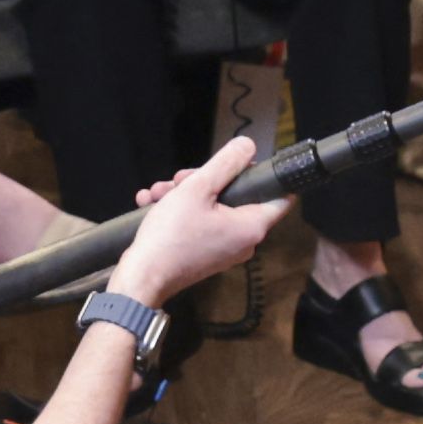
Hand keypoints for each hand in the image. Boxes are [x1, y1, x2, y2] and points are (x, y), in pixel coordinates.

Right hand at [115, 134, 283, 308]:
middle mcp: (244, 241)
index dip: (264, 174)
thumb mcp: (197, 188)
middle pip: (237, 196)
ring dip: (185, 193)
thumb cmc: (170, 236)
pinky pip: (200, 223)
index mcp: (251, 227)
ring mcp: (224, 249)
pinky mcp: (205, 254)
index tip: (241, 162)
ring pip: (213, 207)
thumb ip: (225, 163)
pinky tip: (152, 203)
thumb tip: (247, 146)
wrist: (141, 277)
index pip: (281, 196)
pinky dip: (179, 210)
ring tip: (159, 192)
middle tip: (180, 178)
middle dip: (206, 180)